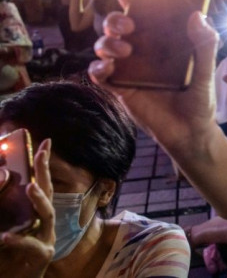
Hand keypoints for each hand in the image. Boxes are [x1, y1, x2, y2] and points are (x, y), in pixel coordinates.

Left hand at [0, 139, 54, 277]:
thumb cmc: (6, 257)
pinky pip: (32, 245)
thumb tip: (1, 177)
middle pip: (48, 192)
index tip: (45, 141)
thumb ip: (1, 202)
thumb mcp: (1, 226)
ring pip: (48, 215)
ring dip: (39, 200)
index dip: (43, 163)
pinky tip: (4, 237)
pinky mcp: (42, 255)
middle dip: (45, 172)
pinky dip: (18, 240)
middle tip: (41, 153)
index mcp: (33, 214)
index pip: (40, 183)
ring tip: (30, 187)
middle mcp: (44, 223)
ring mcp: (46, 238)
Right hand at [89, 0, 219, 150]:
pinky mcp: (121, 87)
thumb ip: (204, 44)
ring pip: (105, 45)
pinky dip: (98, 68)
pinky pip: (100, 73)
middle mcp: (143, 49)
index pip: (144, 12)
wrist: (191, 133)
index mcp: (162, 39)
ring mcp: (129, 67)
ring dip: (107, 42)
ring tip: (125, 50)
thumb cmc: (199, 98)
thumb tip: (197, 15)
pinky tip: (108, 68)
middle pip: (118, 25)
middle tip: (128, 24)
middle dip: (116, 18)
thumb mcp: (206, 70)